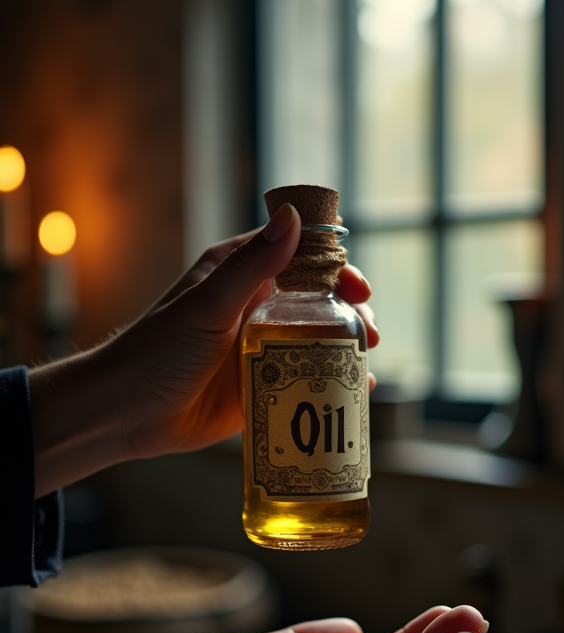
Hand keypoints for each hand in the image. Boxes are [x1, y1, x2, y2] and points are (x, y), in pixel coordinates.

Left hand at [30, 204, 378, 496]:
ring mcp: (260, 349)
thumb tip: (293, 219)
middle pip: (318, 302)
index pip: (299, 257)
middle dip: (349, 316)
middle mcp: (254, 309)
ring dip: (345, 351)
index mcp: (240, 275)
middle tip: (367, 335)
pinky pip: (304, 381)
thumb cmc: (156, 350)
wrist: (127, 413)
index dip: (335, 267)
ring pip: (317, 342)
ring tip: (362, 368)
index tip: (359, 287)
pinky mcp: (260, 387)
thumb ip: (253, 265)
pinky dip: (329, 384)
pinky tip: (349, 394)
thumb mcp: (208, 304)